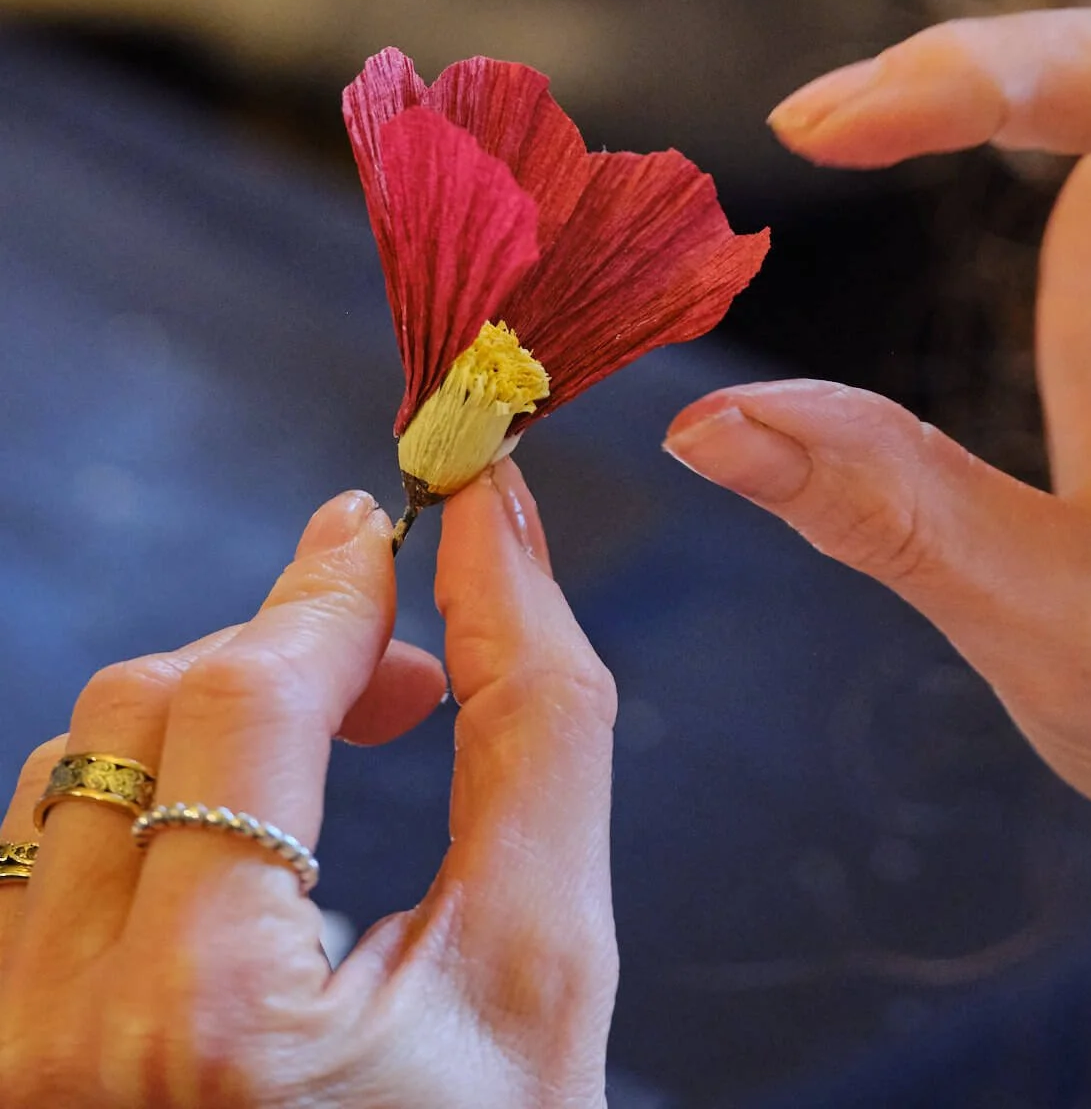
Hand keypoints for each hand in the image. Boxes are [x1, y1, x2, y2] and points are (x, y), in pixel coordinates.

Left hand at [0, 469, 615, 1106]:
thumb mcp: (544, 973)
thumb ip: (540, 727)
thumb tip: (499, 528)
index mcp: (209, 1021)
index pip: (243, 697)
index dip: (331, 588)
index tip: (392, 531)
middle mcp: (55, 1047)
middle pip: (144, 711)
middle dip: (283, 656)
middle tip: (401, 679)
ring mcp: (3, 1067)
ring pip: (71, 777)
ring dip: (205, 733)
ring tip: (322, 772)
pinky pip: (26, 869)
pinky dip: (134, 819)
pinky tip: (227, 858)